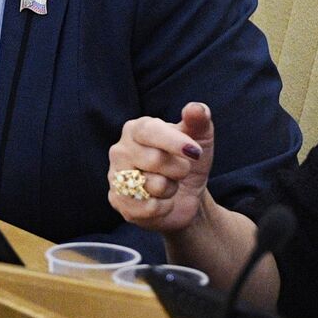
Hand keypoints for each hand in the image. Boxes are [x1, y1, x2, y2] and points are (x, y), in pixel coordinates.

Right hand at [108, 102, 214, 233]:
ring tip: (170, 185)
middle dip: (179, 169)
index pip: (149, 130)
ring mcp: (116, 177)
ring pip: (152, 185)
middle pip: (154, 160)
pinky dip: (165, 207)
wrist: (186, 195)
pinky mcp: (119, 203)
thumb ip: (199, 119)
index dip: (174, 142)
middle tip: (183, 170)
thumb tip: (196, 108)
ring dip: (172, 188)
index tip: (196, 152)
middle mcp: (120, 150)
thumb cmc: (188, 160)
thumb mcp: (200, 138)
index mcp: (137, 129)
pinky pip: (148, 208)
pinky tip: (164, 202)